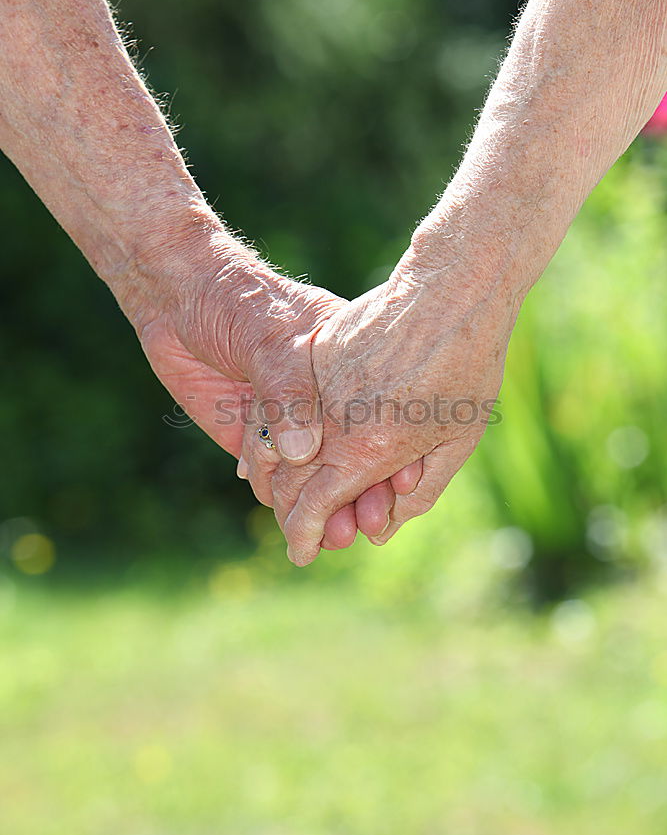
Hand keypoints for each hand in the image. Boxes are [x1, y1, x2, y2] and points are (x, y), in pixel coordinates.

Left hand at [135, 237, 422, 548]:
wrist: (176, 299)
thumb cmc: (235, 302)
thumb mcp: (269, 337)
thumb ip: (286, 391)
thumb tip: (302, 451)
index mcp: (343, 365)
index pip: (380, 416)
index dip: (395, 451)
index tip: (404, 484)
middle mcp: (323, 399)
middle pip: (353, 454)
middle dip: (364, 493)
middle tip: (369, 524)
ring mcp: (290, 420)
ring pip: (316, 475)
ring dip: (327, 508)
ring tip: (336, 535)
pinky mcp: (254, 436)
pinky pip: (273, 477)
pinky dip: (282, 501)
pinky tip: (295, 523)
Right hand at [263, 223, 520, 564]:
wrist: (452, 291)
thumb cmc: (467, 367)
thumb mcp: (456, 443)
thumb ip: (417, 492)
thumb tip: (380, 530)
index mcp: (368, 450)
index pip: (314, 509)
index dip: (304, 537)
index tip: (302, 554)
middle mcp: (333, 422)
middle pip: (290, 483)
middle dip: (290, 516)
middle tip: (300, 534)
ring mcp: (319, 386)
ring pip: (277, 445)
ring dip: (276, 478)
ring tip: (285, 497)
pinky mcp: (315, 356)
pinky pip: (282, 405)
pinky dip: (277, 435)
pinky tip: (283, 449)